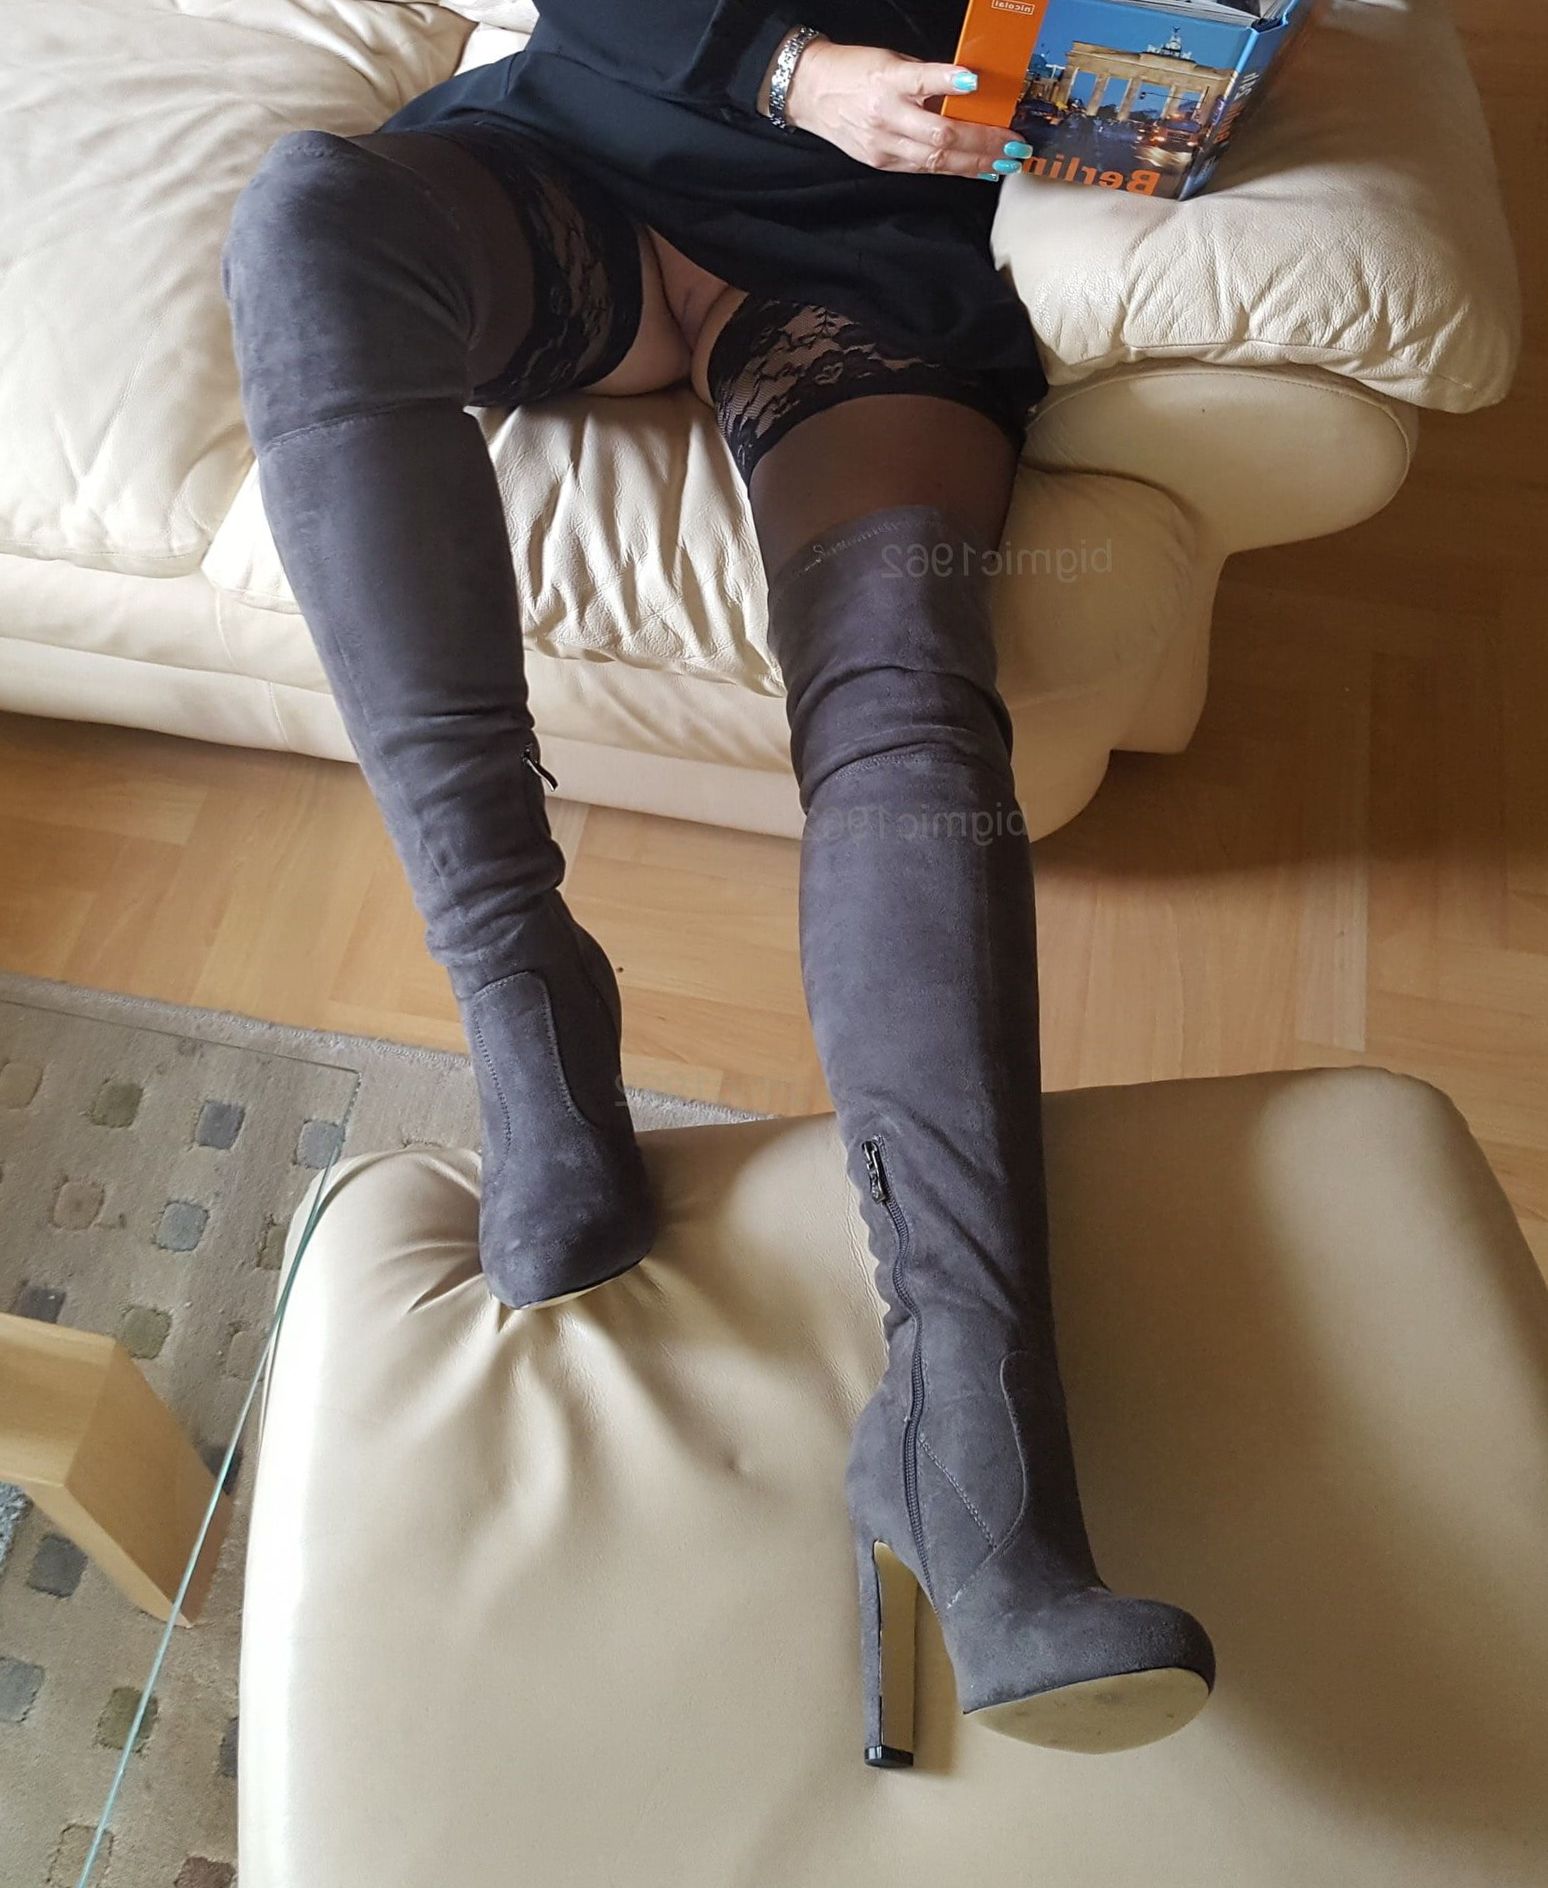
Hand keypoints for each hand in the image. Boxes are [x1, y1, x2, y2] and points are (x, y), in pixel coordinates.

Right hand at [781, 37, 1027, 179]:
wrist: (813, 93)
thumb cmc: (856, 72)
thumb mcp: (893, 62)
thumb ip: (927, 79)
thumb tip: (969, 92)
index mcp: (888, 80)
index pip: (923, 80)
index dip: (949, 83)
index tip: (974, 82)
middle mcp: (886, 115)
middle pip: (941, 134)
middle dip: (983, 142)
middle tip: (1014, 144)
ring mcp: (883, 144)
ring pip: (937, 159)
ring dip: (976, 163)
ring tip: (1006, 162)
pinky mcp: (881, 162)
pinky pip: (925, 169)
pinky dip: (956, 170)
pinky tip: (980, 170)